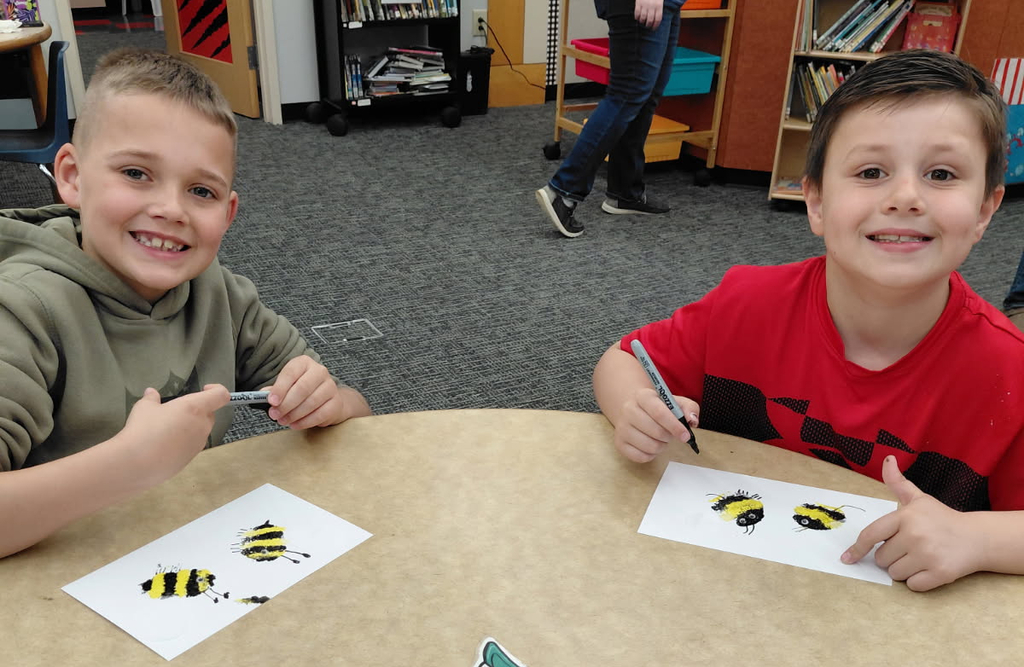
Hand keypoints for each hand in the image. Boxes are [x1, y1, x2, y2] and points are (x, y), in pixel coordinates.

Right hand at [118, 384, 229, 485]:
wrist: (137, 465)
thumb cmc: (144, 429)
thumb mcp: (144, 408)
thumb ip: (151, 398)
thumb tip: (150, 392)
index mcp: (196, 408)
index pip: (221, 395)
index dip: (216, 389)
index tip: (203, 389)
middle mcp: (202, 426)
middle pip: (209, 414)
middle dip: (197, 410)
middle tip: (176, 412)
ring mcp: (198, 444)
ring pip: (200, 430)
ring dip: (189, 427)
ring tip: (166, 429)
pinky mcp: (191, 459)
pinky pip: (191, 445)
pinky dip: (182, 442)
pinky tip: (163, 445)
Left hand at [264, 356, 363, 428]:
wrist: (328, 398)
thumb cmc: (303, 391)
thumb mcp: (288, 386)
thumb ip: (275, 390)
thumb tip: (263, 395)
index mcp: (304, 363)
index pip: (291, 373)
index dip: (280, 388)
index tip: (271, 401)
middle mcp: (320, 371)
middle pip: (302, 388)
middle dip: (286, 404)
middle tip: (275, 415)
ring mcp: (330, 387)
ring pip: (311, 402)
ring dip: (294, 414)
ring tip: (283, 421)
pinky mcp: (336, 402)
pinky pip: (320, 414)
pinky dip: (305, 422)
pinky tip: (295, 424)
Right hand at [613, 387, 698, 462]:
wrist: (632, 408)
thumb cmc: (657, 407)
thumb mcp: (674, 401)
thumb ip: (689, 408)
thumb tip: (692, 420)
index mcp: (643, 396)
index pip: (659, 413)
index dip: (675, 426)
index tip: (686, 436)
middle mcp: (628, 410)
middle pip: (656, 431)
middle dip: (669, 437)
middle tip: (670, 434)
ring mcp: (622, 427)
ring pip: (650, 446)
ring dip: (661, 446)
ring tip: (661, 439)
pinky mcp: (619, 442)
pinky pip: (640, 457)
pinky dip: (651, 455)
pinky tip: (651, 446)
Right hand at [635, 0, 662, 28]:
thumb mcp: (660, 0)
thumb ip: (658, 8)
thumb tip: (656, 18)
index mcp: (659, 5)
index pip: (658, 19)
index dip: (655, 25)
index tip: (654, 28)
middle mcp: (652, 6)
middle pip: (650, 20)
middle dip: (648, 24)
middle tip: (647, 26)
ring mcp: (645, 5)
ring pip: (643, 17)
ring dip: (642, 21)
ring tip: (642, 22)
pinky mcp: (638, 3)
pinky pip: (637, 12)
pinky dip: (636, 16)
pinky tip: (637, 18)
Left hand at [841, 455, 983, 590]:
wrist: (977, 538)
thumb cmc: (941, 518)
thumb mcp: (918, 499)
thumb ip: (898, 482)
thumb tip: (887, 459)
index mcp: (905, 516)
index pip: (871, 535)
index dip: (857, 548)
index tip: (847, 558)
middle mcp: (915, 535)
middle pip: (881, 559)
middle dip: (891, 556)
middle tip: (910, 547)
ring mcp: (928, 555)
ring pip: (895, 574)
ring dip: (903, 569)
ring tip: (920, 556)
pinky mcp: (941, 573)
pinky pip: (912, 585)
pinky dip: (918, 581)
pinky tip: (929, 568)